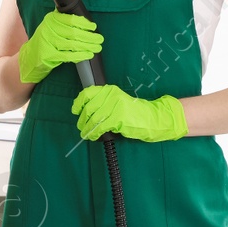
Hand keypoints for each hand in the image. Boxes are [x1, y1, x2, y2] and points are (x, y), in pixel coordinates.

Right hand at [17, 8, 103, 83]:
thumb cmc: (46, 37)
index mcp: (52, 19)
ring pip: (72, 44)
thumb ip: (64, 8)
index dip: (85, 23)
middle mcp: (49, 29)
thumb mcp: (52, 21)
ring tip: (97, 47)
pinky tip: (88, 55)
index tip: (94, 27)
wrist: (30, 55)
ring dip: (87, 46)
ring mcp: (48, 43)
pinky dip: (80, 56)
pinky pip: (67, 56)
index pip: (71, 19)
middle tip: (100, 39)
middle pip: (73, 32)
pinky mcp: (48, 55)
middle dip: (90, 36)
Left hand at [71, 85, 186, 142]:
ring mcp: (115, 106)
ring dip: (87, 128)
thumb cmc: (133, 112)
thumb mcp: (117, 102)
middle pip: (89, 108)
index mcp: (109, 90)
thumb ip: (103, 103)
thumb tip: (84, 111)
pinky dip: (94, 133)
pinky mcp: (119, 118)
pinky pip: (101, 126)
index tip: (75, 111)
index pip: (87, 93)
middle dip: (82, 120)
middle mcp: (111, 95)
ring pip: (93, 118)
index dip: (78, 103)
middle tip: (81, 127)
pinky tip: (94, 136)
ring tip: (86, 134)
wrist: (152, 118)